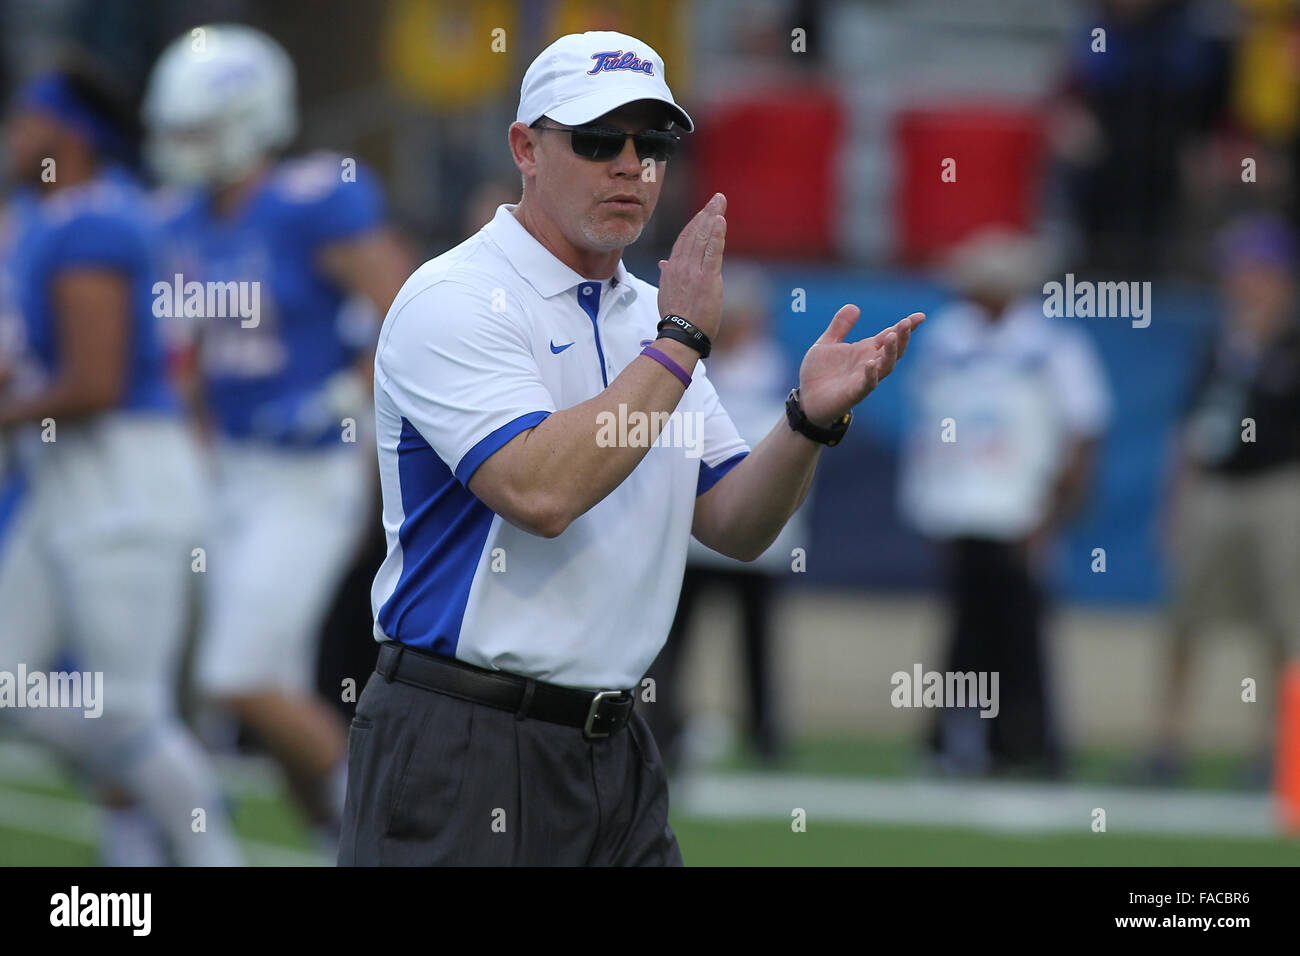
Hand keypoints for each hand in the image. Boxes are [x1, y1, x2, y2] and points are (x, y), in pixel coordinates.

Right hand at [657, 193, 726, 339]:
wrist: (681, 334)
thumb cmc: (676, 317)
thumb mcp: (667, 292)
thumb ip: (668, 274)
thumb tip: (664, 263)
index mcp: (672, 268)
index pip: (684, 239)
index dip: (695, 223)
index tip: (705, 211)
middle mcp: (681, 266)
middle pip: (694, 233)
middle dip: (706, 213)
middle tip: (717, 198)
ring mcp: (693, 271)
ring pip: (702, 238)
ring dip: (712, 217)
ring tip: (720, 202)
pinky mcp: (707, 279)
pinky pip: (712, 252)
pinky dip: (717, 235)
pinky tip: (720, 220)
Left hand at [797, 307, 923, 425]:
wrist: (806, 400)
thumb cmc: (818, 373)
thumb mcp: (826, 343)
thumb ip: (840, 326)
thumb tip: (854, 306)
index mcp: (865, 350)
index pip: (889, 335)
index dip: (905, 326)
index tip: (920, 316)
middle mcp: (869, 363)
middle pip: (893, 350)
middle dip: (902, 337)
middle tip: (906, 323)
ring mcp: (864, 379)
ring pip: (885, 366)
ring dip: (891, 352)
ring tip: (892, 336)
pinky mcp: (854, 393)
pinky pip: (867, 384)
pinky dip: (871, 374)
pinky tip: (871, 363)